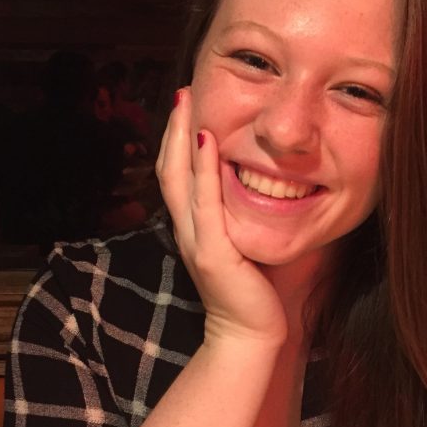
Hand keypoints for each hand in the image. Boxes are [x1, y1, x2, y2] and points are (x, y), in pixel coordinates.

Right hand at [156, 88, 286, 346]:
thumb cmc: (253, 293)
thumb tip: (256, 189)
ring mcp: (195, 240)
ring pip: (180, 178)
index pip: (179, 174)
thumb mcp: (242, 246)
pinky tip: (209, 139)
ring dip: (183, 136)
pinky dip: (205, 168)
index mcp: (193, 228)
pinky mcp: (211, 252)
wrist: (250, 336)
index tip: (189, 105)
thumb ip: (239, 220)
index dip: (179, 139)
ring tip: (188, 101)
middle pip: (170, 168)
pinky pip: (204, 202)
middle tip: (185, 90)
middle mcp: (186, 230)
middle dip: (175, 128)